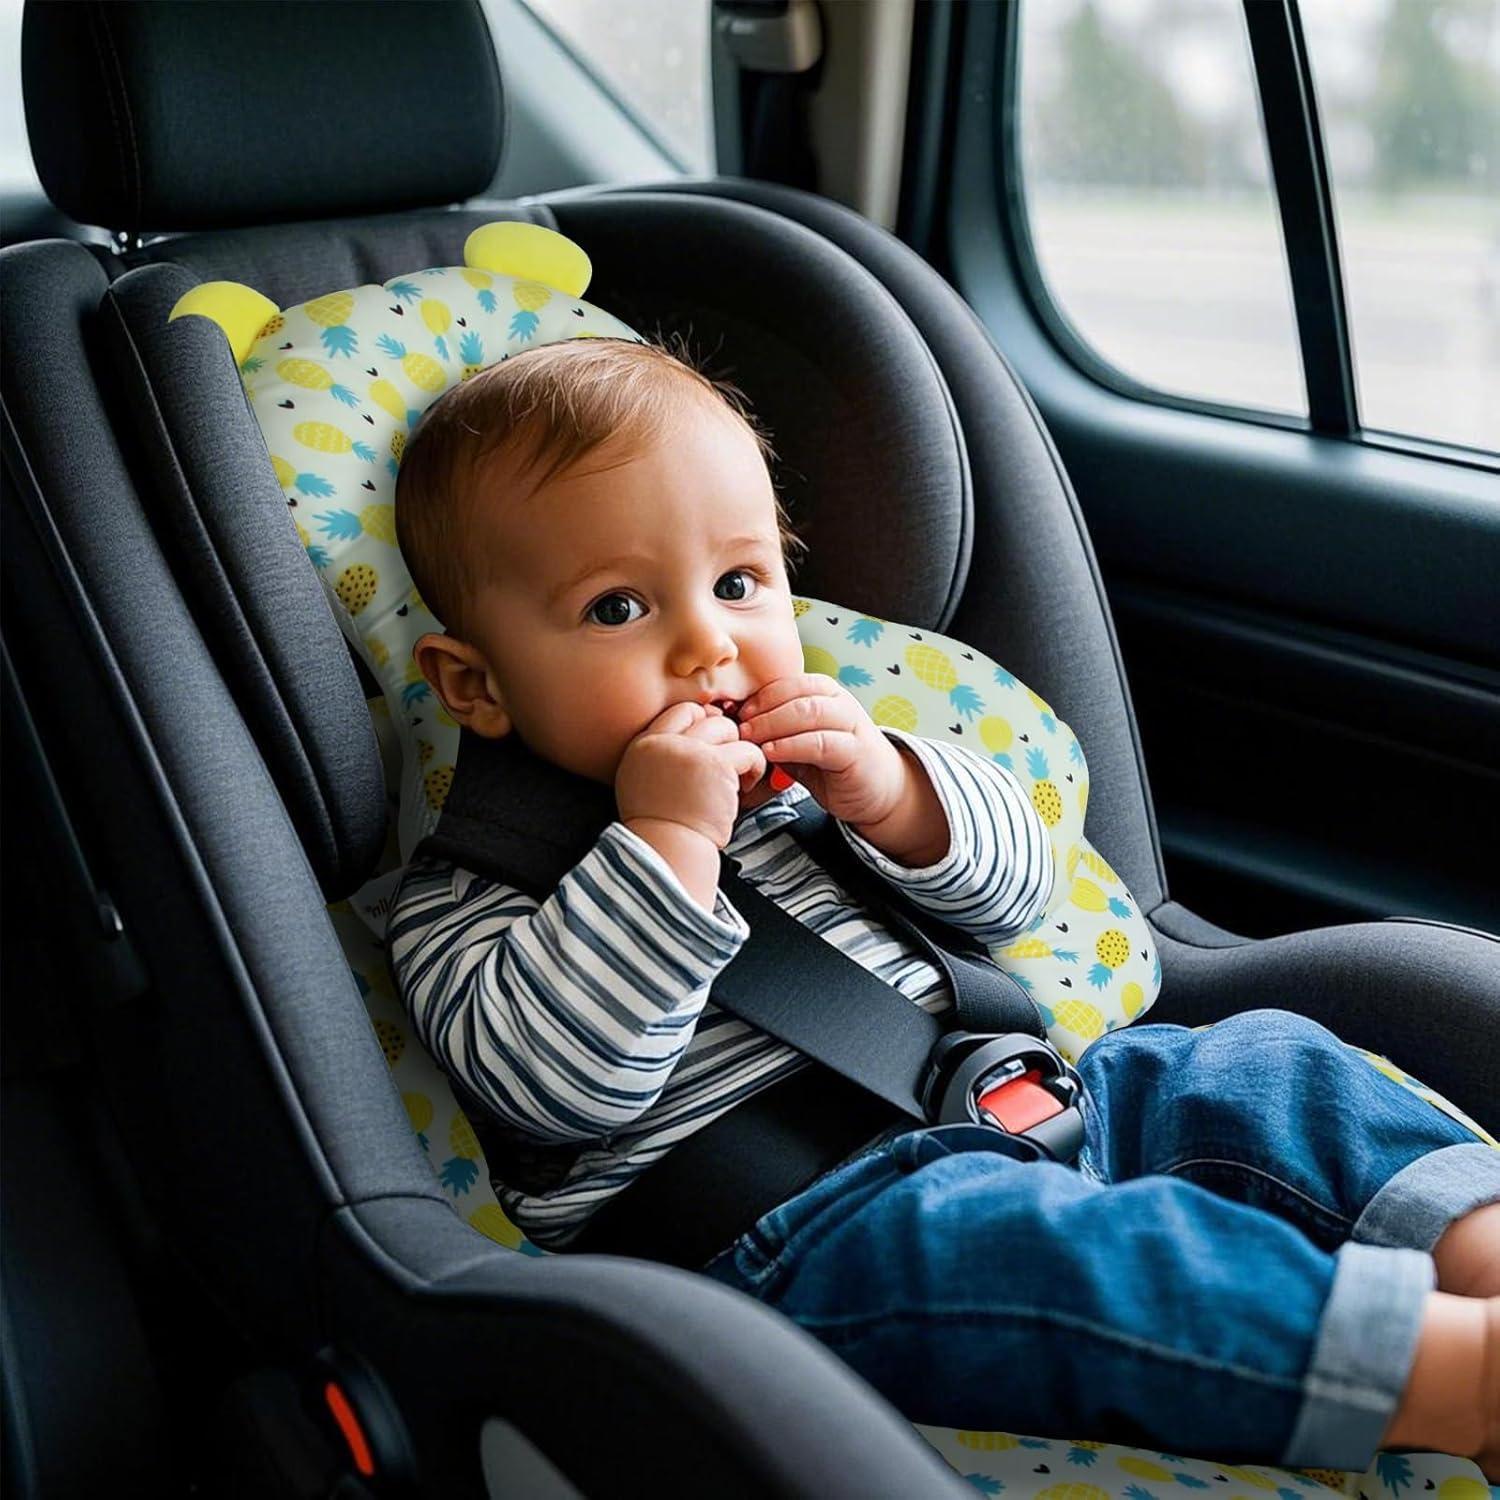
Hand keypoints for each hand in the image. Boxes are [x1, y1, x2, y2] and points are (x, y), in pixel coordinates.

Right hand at [616, 702, 767, 851]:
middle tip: (729, 763)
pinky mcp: (717, 765)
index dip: (702, 721)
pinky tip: (748, 784)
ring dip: (740, 750)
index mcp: (643, 745)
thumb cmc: (661, 827)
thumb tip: (696, 732)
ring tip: (740, 776)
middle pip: (706, 716)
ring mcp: (690, 751)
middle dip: (724, 737)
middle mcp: (664, 742)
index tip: (713, 743)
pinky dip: (755, 765)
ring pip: (728, 729)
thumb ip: (661, 755)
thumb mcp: (641, 782)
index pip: (680, 712)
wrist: (668, 851)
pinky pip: (748, 750)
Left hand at [736, 674, 906, 827]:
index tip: (736, 711)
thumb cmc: (835, 766)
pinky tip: (772, 753)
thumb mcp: (800, 745)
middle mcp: (840, 703)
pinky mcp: (856, 751)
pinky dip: (792, 745)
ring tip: (751, 738)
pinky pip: (820, 742)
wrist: (880, 791)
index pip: (788, 683)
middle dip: (763, 710)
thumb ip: (776, 733)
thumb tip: (738, 727)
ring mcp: (851, 725)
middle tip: (739, 727)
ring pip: (809, 712)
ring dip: (774, 725)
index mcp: (825, 693)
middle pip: (797, 695)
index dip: (759, 696)